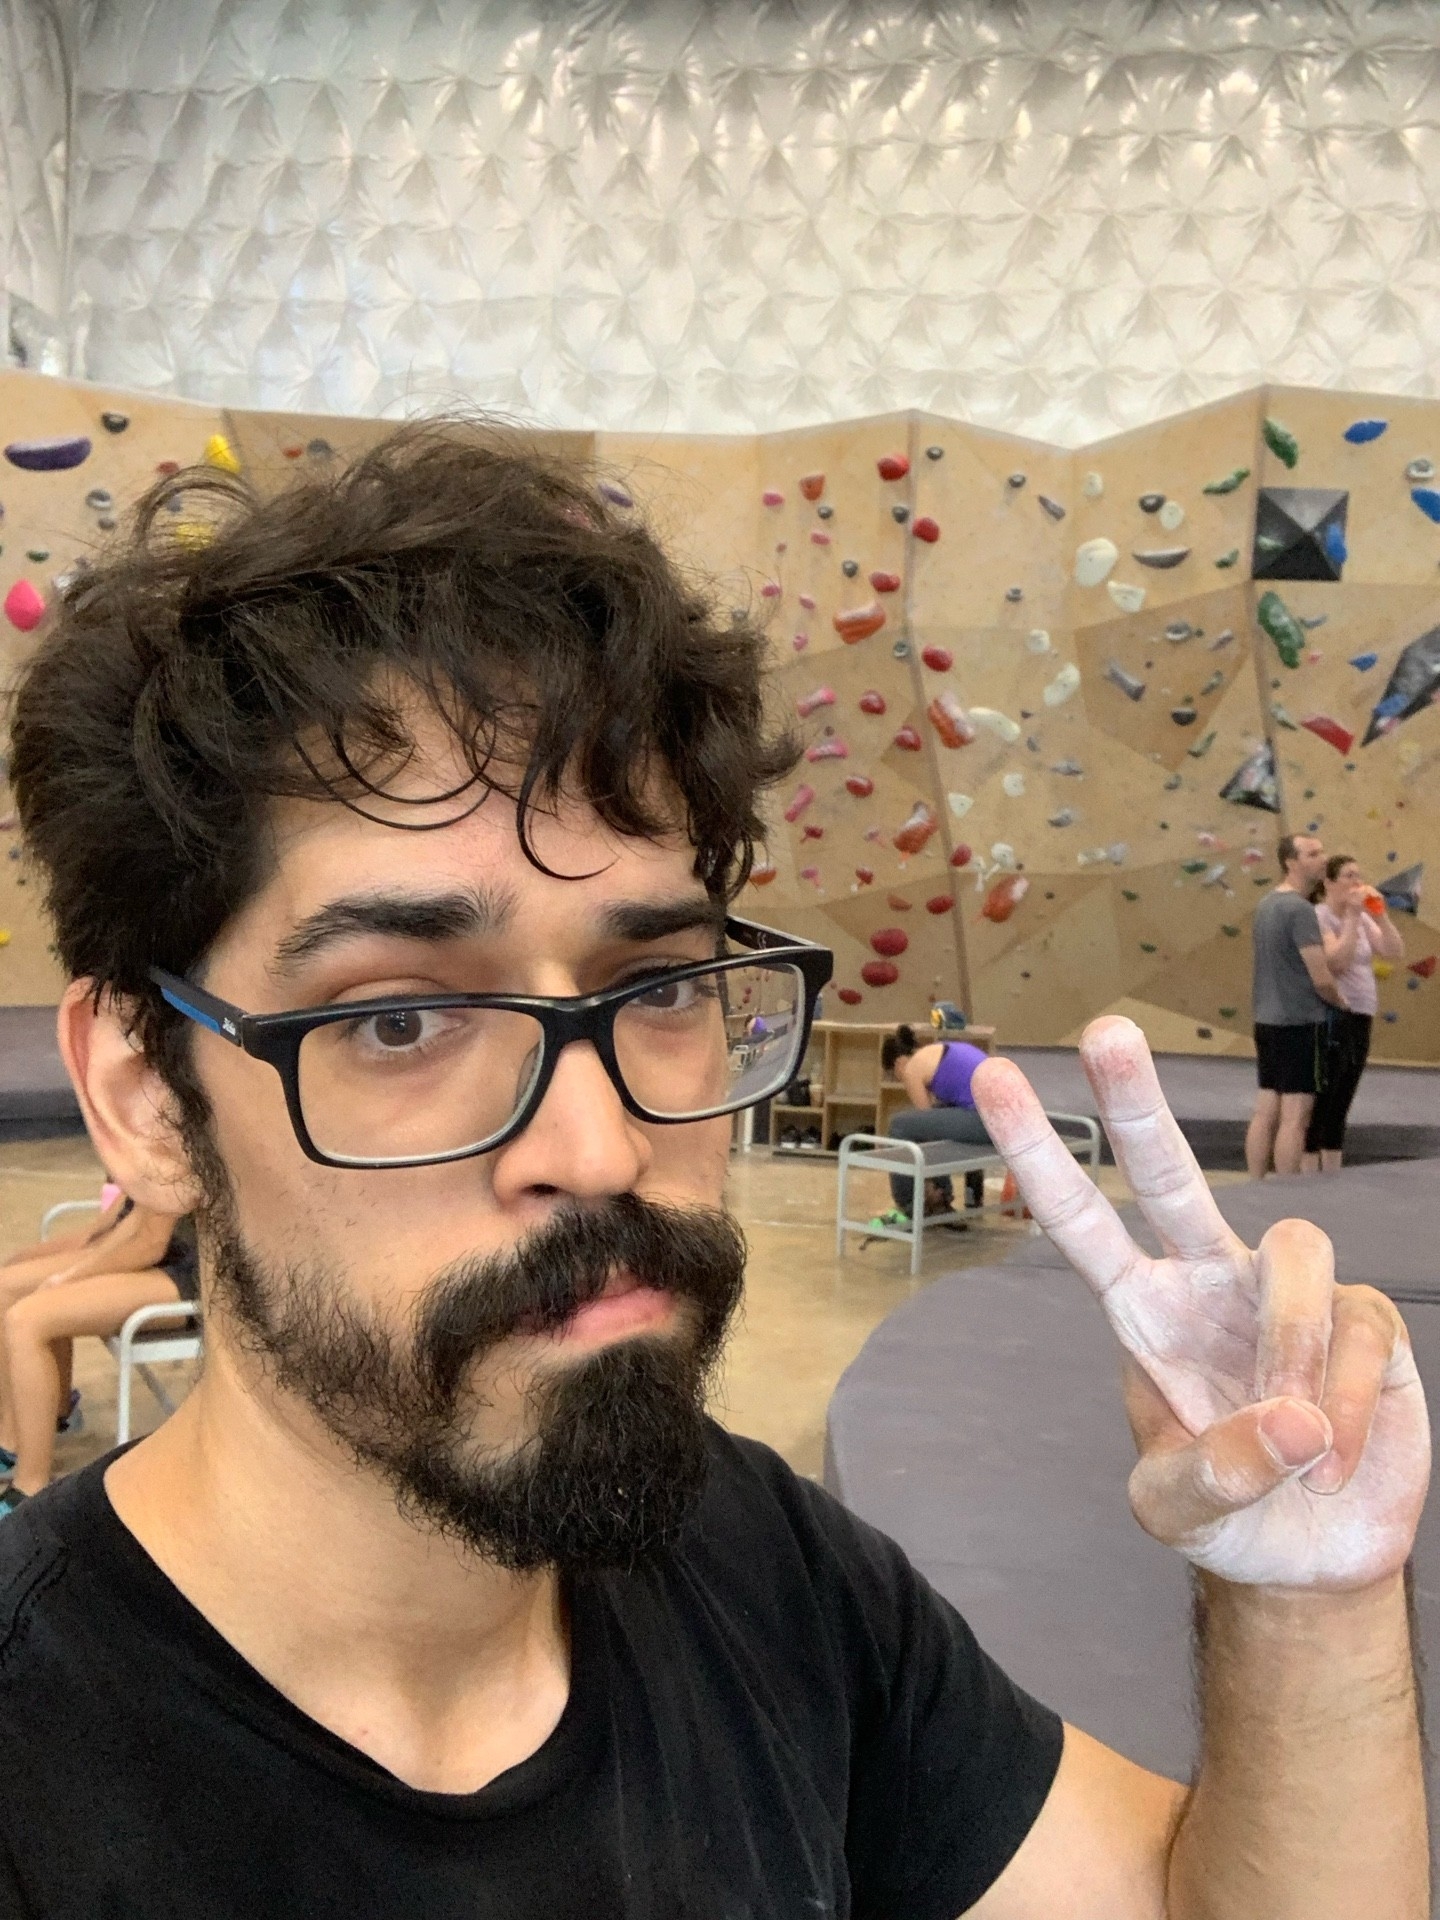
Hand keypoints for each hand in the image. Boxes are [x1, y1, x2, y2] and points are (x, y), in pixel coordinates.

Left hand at [971, 1018, 1429, 1590]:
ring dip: (1289, 1348)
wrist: (1307, 1559)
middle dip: (1136, 1101)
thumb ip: (1209, 1475)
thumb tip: (1291, 1423)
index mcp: (1144, 1309)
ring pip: (1295, 1251)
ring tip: (1298, 1440)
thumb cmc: (1226, 1512)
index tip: (1004, 1083)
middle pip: (1170, 1172)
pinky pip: (1355, 1328)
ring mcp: (1289, 1294)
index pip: (1082, 1223)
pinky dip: (1343, 1408)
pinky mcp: (1363, 1320)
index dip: (1040, 1156)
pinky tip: (1333, 1459)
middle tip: (1105, 1031)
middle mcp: (1210, 1280)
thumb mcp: (1178, 1511)